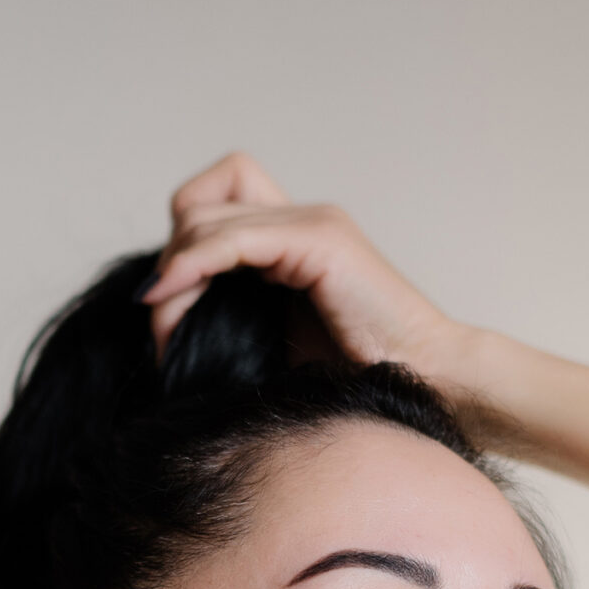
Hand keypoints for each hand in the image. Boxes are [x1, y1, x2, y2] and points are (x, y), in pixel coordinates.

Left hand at [139, 152, 473, 381]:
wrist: (428, 383)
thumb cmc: (359, 380)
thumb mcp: (275, 344)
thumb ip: (230, 320)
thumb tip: (160, 323)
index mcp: (294, 240)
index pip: (210, 205)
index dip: (179, 250)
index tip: (165, 309)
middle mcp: (303, 219)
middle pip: (198, 205)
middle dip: (170, 266)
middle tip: (166, 329)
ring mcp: (313, 223)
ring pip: (205, 218)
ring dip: (175, 274)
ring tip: (172, 329)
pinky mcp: (320, 240)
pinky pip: (231, 239)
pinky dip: (194, 266)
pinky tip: (176, 301)